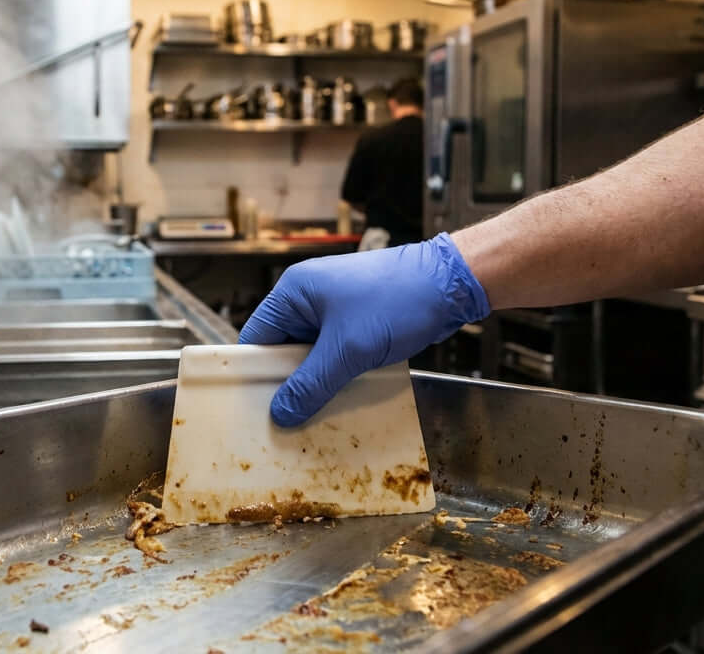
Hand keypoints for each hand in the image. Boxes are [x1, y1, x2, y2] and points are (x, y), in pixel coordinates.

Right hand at [239, 232, 489, 425]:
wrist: (450, 284)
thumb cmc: (396, 302)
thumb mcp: (348, 349)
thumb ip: (311, 384)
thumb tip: (281, 414)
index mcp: (294, 292)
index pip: (256, 337)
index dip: (253, 372)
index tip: (254, 408)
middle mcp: (309, 299)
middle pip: (282, 349)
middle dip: (286, 382)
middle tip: (284, 420)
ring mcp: (334, 310)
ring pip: (311, 355)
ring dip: (315, 381)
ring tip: (311, 416)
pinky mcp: (357, 322)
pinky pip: (335, 354)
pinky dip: (337, 375)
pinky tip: (340, 400)